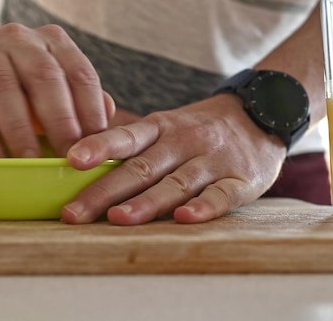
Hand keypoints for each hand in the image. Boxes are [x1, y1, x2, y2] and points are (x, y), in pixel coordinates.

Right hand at [0, 23, 114, 157]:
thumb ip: (82, 99)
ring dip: (21, 132)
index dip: (90, 111)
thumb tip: (106, 119)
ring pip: (5, 90)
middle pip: (45, 77)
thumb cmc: (23, 88)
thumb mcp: (56, 87)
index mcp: (53, 40)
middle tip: (68, 157)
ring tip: (32, 163)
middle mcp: (19, 39)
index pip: (80, 72)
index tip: (96, 146)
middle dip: (60, 121)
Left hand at [62, 94, 286, 224]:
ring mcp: (213, 161)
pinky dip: (204, 207)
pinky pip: (222, 195)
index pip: (125, 137)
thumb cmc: (197, 130)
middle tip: (75, 213)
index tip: (72, 159)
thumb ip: (131, 141)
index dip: (98, 147)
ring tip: (119, 219)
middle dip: (105, 192)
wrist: (261, 114)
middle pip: (142, 168)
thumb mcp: (165, 125)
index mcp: (160, 127)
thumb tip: (77, 159)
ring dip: (147, 202)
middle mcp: (184, 141)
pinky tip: (185, 218)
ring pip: (176, 183)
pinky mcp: (241, 180)